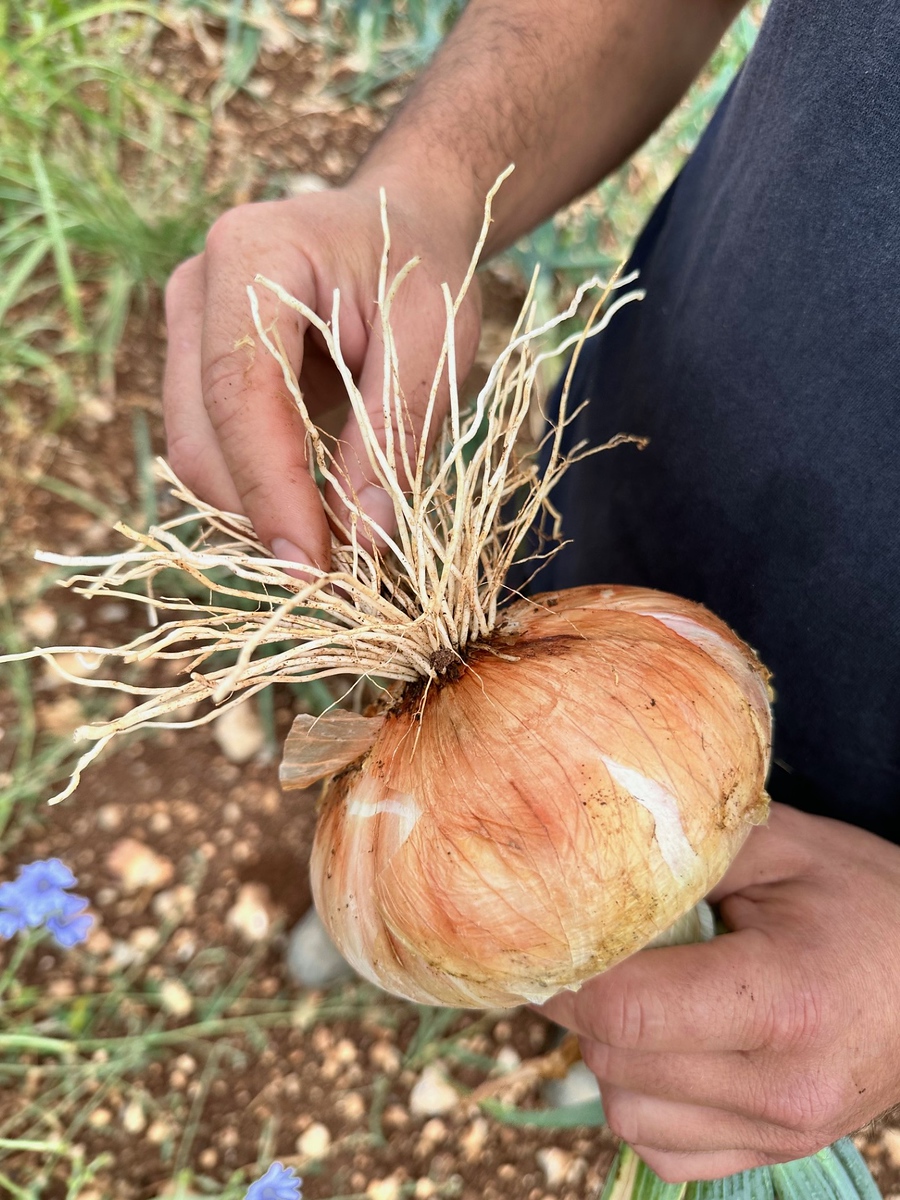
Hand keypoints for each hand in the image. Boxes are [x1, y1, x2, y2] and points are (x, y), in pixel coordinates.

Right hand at [163, 183, 480, 567]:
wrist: (401, 221)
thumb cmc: (424, 266)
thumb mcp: (436, 338)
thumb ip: (395, 435)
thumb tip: (362, 542)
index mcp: (252, 259)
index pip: (240, 396)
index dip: (272, 491)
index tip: (313, 568)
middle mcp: (197, 290)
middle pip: (202, 436)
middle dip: (263, 515)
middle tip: (335, 576)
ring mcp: (187, 329)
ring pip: (198, 454)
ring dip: (258, 512)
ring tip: (333, 546)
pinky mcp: (197, 365)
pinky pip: (213, 449)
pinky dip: (259, 492)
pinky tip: (311, 512)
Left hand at [538, 802, 899, 1181]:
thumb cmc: (862, 897)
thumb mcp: (783, 848)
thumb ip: (687, 860)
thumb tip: (587, 875)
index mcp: (785, 999)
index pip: (630, 1010)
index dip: (573, 971)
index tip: (559, 934)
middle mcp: (783, 1085)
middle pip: (616, 1060)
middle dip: (584, 1003)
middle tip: (596, 952)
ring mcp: (783, 1131)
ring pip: (625, 1112)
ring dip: (609, 1052)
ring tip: (639, 993)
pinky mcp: (775, 1153)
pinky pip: (661, 1148)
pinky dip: (642, 1100)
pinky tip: (666, 1044)